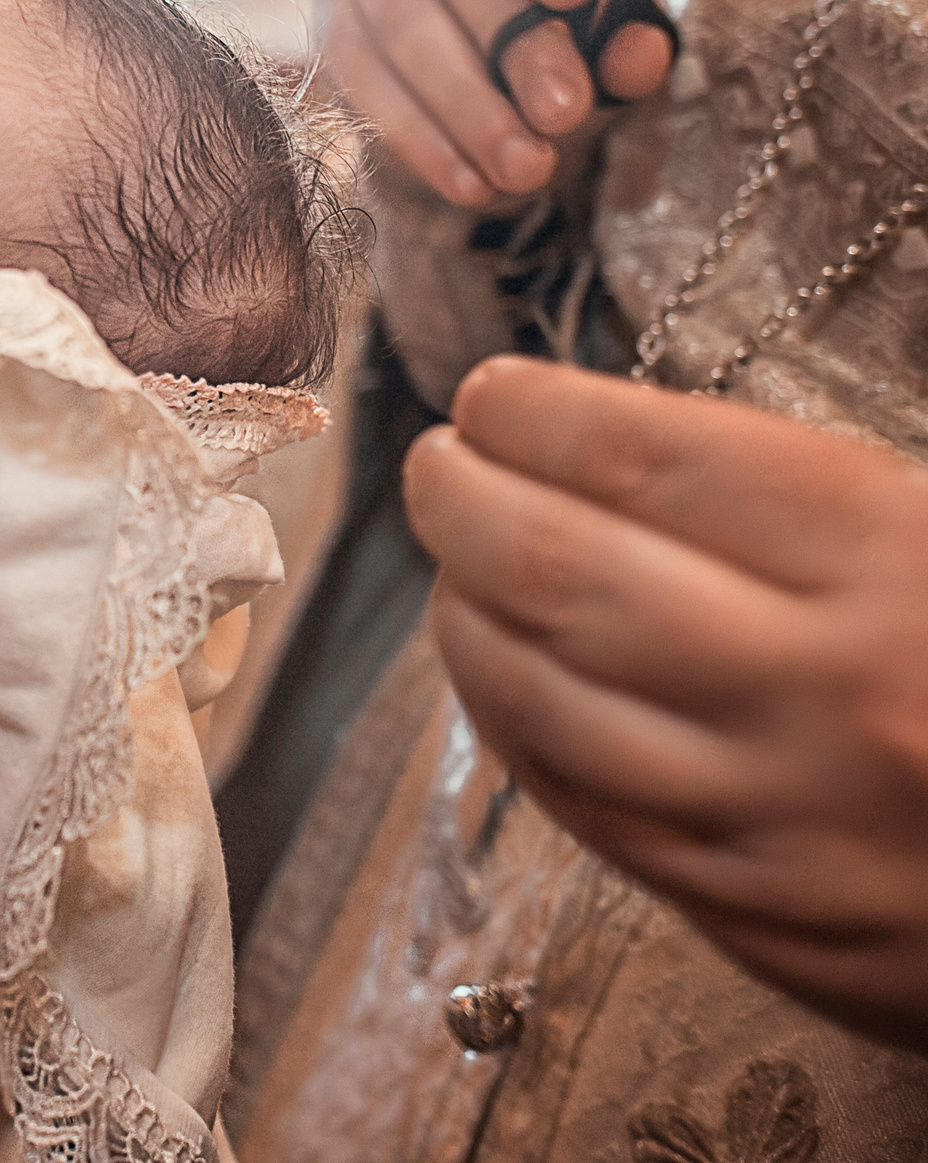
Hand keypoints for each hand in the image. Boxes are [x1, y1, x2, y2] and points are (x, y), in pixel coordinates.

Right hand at [316, 0, 675, 206]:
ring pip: (397, 13)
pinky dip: (414, 133)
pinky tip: (467, 180)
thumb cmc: (573, 18)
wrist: (501, 42)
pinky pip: (356, 70)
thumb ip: (633, 31)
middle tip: (563, 112)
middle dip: (511, 37)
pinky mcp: (334, 11)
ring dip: (462, 101)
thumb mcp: (619, 20)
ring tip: (522, 167)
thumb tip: (638, 54)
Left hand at [404, 356, 927, 1050]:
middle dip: (466, 504)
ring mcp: (784, 823)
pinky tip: (502, 675)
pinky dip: (518, 728)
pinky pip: (589, 810)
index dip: (541, 416)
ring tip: (456, 564)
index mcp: (901, 566)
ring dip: (468, 617)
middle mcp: (825, 695)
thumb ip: (813, 494)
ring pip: (547, 703)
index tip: (492, 396)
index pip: (648, 462)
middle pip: (562, 575)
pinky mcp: (766, 922)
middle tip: (436, 465)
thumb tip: (613, 445)